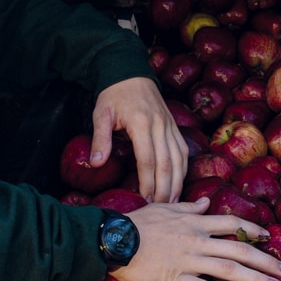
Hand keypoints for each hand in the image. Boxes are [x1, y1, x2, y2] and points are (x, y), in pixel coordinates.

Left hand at [91, 76, 187, 203]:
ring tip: (172, 202)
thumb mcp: (101, 114)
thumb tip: (96, 163)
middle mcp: (160, 125)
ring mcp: (170, 126)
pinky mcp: (174, 126)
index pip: (147, 159)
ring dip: (177, 182)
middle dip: (164, 188)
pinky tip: (179, 182)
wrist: (130, 72)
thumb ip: (100, 139)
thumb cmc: (114, 95)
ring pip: (179, 158)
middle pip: (167, 163)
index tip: (144, 200)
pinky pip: (183, 150)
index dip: (147, 182)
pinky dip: (183, 169)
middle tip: (159, 208)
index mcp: (141, 123)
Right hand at [112, 197, 280, 280]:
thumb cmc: (137, 224)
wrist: (114, 240)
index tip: (269, 238)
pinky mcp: (176, 278)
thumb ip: (190, 208)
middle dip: (265, 260)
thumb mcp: (165, 208)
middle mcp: (197, 240)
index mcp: (195, 223)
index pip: (231, 223)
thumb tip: (207, 201)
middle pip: (239, 248)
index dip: (253, 230)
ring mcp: (188, 259)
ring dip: (255, 279)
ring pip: (229, 268)